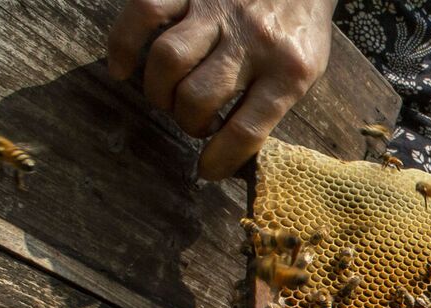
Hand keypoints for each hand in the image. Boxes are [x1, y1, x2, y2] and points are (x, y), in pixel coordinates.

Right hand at [107, 0, 336, 179]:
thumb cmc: (299, 28)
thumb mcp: (306, 69)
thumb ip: (273, 103)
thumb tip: (230, 150)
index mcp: (290, 70)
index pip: (247, 129)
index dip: (220, 159)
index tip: (207, 169)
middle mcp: (253, 41)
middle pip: (198, 96)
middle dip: (188, 122)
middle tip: (194, 121)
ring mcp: (218, 10)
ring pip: (168, 60)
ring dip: (160, 92)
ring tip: (169, 98)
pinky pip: (144, 13)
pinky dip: (124, 45)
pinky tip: (124, 69)